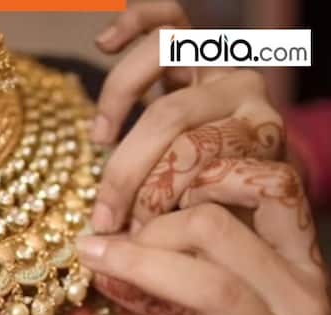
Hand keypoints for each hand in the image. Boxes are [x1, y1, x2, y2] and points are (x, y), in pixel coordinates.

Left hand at [77, 159, 330, 314]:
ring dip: (142, 268)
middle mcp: (303, 297)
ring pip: (217, 290)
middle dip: (146, 228)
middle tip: (103, 243)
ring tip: (97, 261)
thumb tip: (106, 249)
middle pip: (217, 229)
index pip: (268, 185)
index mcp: (297, 265)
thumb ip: (176, 283)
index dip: (201, 172)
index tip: (145, 192)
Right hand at [91, 1, 283, 232]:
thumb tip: (120, 247)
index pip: (195, 158)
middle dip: (126, 171)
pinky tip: (103, 43)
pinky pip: (165, 16)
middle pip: (171, 116)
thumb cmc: (235, 202)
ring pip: (163, 58)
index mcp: (259, 135)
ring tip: (99, 139)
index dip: (150, 200)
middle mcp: (245, 91)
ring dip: (118, 98)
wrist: (260, 172)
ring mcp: (221, 62)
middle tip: (103, 214)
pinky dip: (133, 22)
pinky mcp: (198, 42)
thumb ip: (184, 228)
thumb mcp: (224, 221)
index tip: (121, 237)